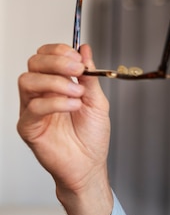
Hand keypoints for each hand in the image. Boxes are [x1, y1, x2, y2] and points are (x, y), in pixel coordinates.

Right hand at [17, 44, 112, 214]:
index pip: (46, 56)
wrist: (89, 165)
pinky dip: (55, 102)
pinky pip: (33, 106)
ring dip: (56, 82)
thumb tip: (85, 49)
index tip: (78, 58)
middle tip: (77, 70)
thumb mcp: (97, 101)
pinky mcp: (28, 126)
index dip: (59, 51)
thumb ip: (90, 76)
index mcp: (56, 84)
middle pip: (34, 63)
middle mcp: (41, 93)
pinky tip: (72, 106)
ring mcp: (32, 109)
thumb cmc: (91, 137)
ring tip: (77, 93)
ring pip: (28, 80)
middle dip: (57, 62)